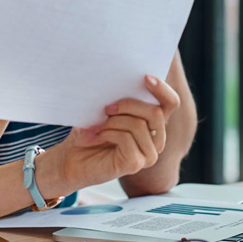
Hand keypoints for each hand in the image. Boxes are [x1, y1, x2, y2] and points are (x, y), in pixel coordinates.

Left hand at [38, 76, 180, 194]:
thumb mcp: (104, 110)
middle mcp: (156, 140)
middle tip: (106, 108)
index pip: (170, 103)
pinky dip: (108, 133)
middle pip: (156, 113)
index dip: (162, 89)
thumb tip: (122, 82)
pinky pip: (126, 138)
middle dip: (129, 105)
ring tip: (97, 126)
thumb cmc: (89, 131)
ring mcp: (148, 154)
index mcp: (153, 123)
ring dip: (113, 122)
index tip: (145, 77)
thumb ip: (119, 99)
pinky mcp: (135, 164)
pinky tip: (96, 136)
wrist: (71, 159)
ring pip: (139, 125)